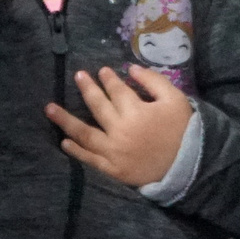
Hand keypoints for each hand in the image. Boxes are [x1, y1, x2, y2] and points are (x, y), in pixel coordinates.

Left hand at [47, 66, 195, 185]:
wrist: (190, 167)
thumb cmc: (184, 130)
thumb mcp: (175, 99)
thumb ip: (154, 81)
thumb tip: (131, 69)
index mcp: (136, 111)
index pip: (117, 91)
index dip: (108, 79)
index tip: (102, 71)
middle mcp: (120, 130)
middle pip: (98, 106)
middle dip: (87, 89)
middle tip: (78, 76)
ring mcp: (114, 151)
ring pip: (85, 133)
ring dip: (66, 120)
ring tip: (50, 108)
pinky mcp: (113, 169)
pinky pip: (90, 159)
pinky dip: (76, 150)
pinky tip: (64, 141)